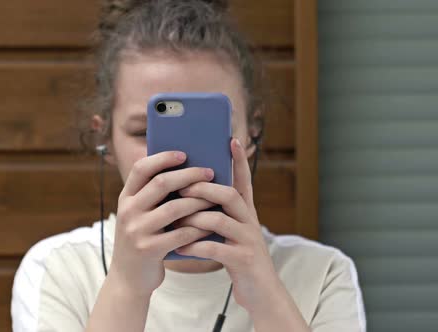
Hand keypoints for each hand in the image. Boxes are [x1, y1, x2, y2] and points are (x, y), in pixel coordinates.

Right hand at [109, 150, 216, 297]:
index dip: (162, 158)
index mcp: (126, 197)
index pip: (141, 168)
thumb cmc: (143, 238)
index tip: (184, 153)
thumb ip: (153, 195)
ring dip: (199, 201)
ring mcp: (137, 231)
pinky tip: (211, 224)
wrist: (129, 278)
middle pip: (161, 184)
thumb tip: (186, 169)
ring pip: (174, 208)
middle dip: (189, 175)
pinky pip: (181, 233)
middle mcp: (128, 211)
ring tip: (215, 197)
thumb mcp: (140, 215)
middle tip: (210, 172)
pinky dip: (199, 227)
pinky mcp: (149, 250)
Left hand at [172, 138, 280, 313]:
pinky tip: (180, 247)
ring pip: (220, 220)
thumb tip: (189, 191)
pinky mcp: (243, 260)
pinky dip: (195, 246)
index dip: (238, 160)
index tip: (231, 139)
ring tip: (176, 219)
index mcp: (245, 212)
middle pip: (229, 195)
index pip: (243, 180)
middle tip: (182, 187)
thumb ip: (216, 212)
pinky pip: (216, 248)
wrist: (260, 292)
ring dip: (195, 218)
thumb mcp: (230, 231)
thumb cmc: (237, 257)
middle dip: (204, 189)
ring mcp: (248, 240)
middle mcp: (250, 221)